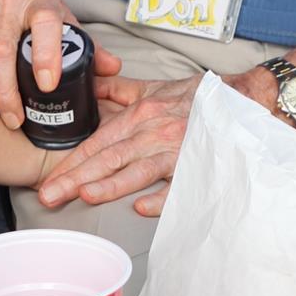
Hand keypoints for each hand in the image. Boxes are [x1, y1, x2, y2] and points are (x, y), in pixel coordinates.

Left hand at [36, 69, 283, 215]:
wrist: (246, 99)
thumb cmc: (200, 99)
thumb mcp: (156, 89)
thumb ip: (120, 92)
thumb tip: (91, 87)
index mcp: (142, 115)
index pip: (98, 141)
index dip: (72, 161)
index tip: (49, 180)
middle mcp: (156, 131)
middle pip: (109, 157)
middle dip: (76, 178)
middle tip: (50, 197)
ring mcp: (178, 150)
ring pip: (138, 170)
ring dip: (110, 184)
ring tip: (85, 196)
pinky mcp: (200, 166)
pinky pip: (178, 186)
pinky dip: (160, 198)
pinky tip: (141, 208)